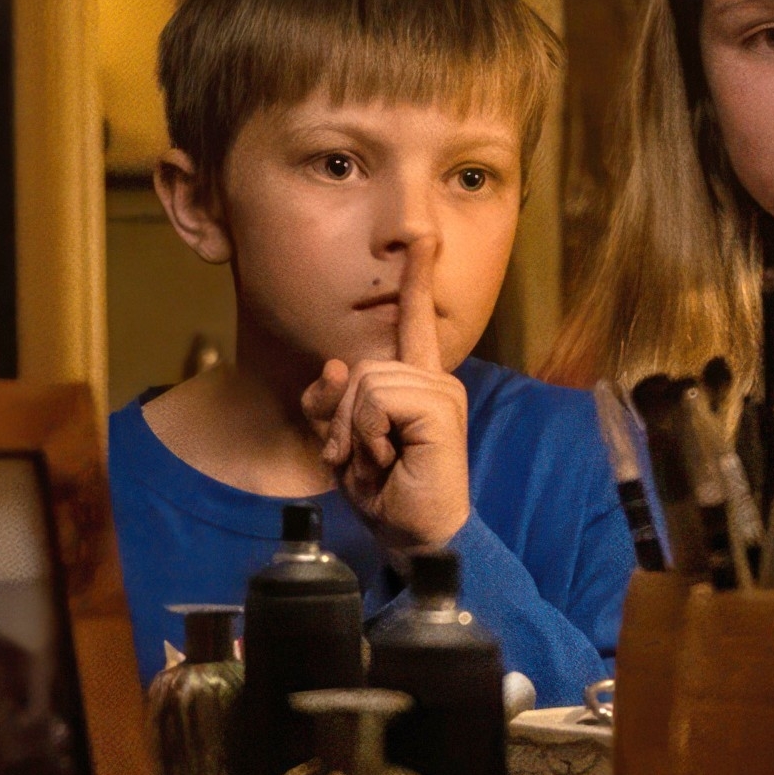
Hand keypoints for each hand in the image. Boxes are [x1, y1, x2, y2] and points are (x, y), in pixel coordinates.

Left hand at [298, 235, 472, 554]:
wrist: (415, 536)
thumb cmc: (386, 492)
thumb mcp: (344, 443)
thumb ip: (332, 403)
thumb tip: (333, 368)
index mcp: (416, 383)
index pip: (414, 323)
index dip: (416, 280)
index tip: (423, 238)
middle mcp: (434, 380)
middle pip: (359, 367)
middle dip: (341, 417)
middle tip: (357, 457)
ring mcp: (441, 392)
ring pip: (365, 382)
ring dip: (354, 431)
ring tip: (375, 461)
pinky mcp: (440, 408)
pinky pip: (379, 400)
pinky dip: (369, 433)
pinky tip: (388, 458)